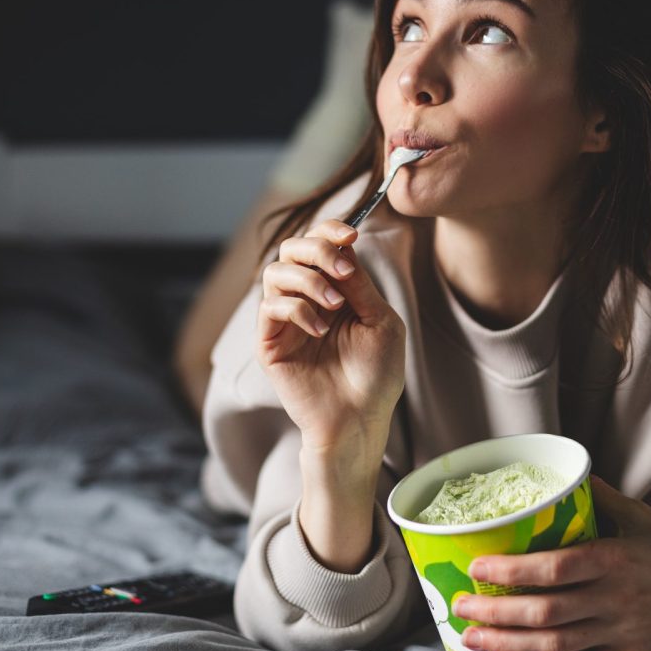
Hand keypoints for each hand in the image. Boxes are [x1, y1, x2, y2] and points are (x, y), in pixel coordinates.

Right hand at [256, 219, 405, 477]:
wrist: (360, 419)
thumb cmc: (377, 375)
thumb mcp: (381, 321)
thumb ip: (360, 284)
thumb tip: (343, 248)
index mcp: (336, 289)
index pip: (321, 244)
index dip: (331, 230)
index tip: (351, 236)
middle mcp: (307, 299)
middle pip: (292, 249)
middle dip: (317, 249)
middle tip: (342, 270)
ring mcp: (286, 320)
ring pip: (276, 272)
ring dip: (308, 280)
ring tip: (334, 306)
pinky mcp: (270, 343)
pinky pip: (270, 307)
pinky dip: (297, 309)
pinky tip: (320, 330)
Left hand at [452, 476, 650, 650]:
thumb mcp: (641, 518)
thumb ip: (600, 497)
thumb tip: (565, 472)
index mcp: (613, 559)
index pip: (554, 568)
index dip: (511, 570)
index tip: (476, 567)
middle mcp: (612, 599)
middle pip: (544, 611)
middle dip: (495, 611)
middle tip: (459, 607)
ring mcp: (617, 633)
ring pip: (554, 644)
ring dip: (508, 643)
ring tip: (472, 637)